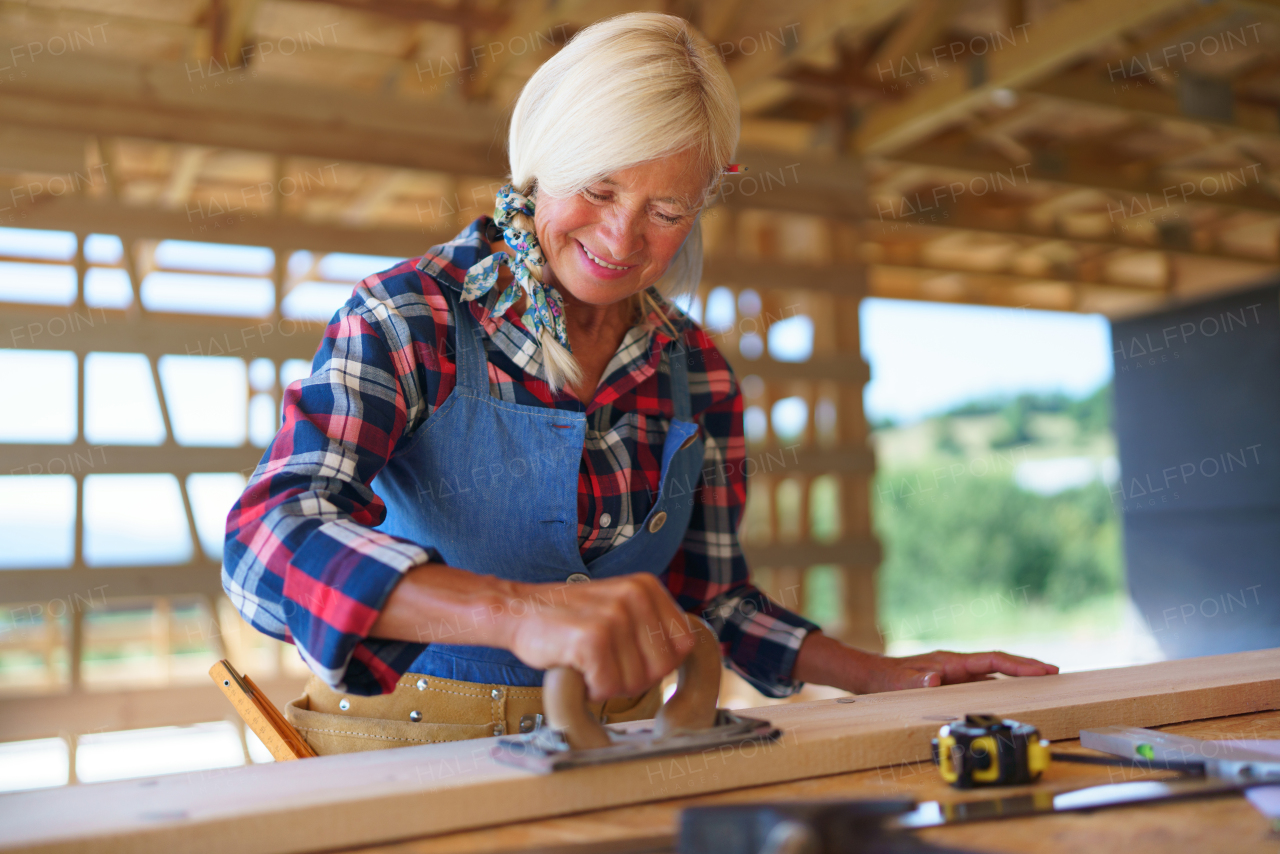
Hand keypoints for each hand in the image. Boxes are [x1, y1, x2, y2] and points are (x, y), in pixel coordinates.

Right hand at [501, 573, 697, 702]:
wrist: (518, 611)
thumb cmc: (569, 620)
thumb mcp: (620, 608)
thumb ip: (651, 626)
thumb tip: (685, 656)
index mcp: (647, 587)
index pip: (683, 645)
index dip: (656, 663)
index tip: (628, 657)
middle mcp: (636, 595)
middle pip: (663, 668)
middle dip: (634, 678)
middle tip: (603, 663)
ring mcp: (615, 615)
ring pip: (635, 682)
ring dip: (609, 684)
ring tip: (587, 661)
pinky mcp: (593, 638)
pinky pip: (608, 687)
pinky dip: (590, 688)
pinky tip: (576, 667)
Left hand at [857, 649, 1058, 692]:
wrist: (874, 677)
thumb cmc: (888, 679)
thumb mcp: (899, 682)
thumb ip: (915, 682)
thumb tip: (933, 681)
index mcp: (952, 662)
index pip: (992, 660)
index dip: (1018, 665)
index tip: (1042, 669)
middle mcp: (958, 666)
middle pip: (999, 664)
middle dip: (1026, 667)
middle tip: (1055, 673)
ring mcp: (957, 675)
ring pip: (994, 675)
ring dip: (1016, 679)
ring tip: (1044, 684)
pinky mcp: (953, 684)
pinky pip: (983, 685)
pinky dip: (1001, 689)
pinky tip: (1014, 697)